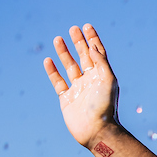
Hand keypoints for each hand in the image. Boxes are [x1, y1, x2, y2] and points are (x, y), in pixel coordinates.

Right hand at [43, 24, 119, 148]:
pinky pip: (58, 81)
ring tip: (58, 38)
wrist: (96, 131)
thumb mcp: (107, 80)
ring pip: (70, 66)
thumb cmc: (105, 106)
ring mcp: (78, 89)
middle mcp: (91, 81)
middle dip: (79, 42)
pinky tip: (48, 60)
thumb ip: (101, 62)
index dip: (93, 40)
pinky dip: (52, 71)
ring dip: (64, 53)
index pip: (98, 54)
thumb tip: (93, 46)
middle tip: (73, 29)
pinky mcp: (66, 99)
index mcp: (103, 76)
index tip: (87, 26)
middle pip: (84, 57)